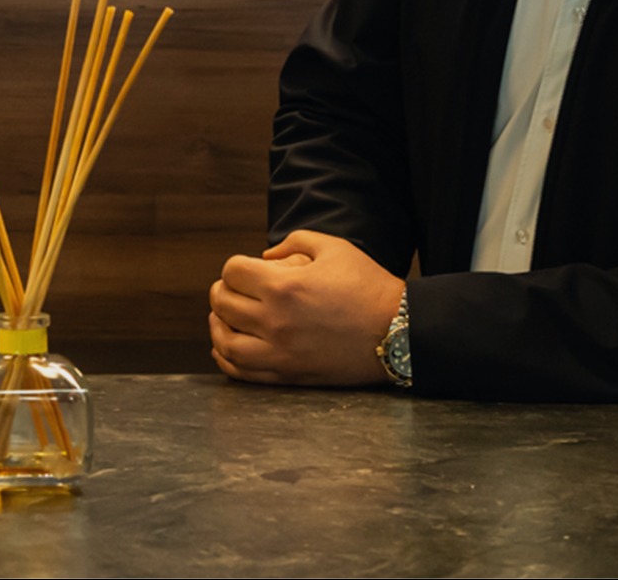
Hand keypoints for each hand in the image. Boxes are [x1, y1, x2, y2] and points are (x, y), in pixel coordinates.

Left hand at [207, 229, 405, 386]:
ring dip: (217, 326)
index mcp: (285, 287)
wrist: (399, 332)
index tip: (245, 268)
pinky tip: (227, 347)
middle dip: (223, 291)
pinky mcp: (288, 375)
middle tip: (231, 289)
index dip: (235, 266)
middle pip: (223, 304)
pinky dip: (226, 359)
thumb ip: (294, 242)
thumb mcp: (334, 247)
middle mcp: (276, 321)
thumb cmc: (369, 286)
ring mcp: (280, 352)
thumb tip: (264, 257)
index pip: (232, 272)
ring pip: (225, 342)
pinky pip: (242, 372)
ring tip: (223, 317)